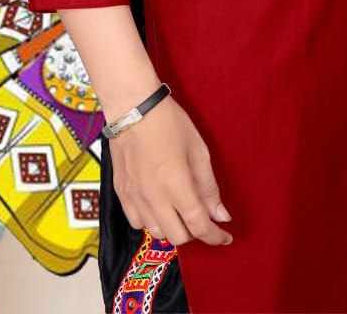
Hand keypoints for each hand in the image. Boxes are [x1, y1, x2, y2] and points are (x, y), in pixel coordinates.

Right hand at [109, 94, 231, 247]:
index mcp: (176, 185)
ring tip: (180, 209)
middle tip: (202, 217)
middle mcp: (153, 197)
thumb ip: (208, 187)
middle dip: (195, 232)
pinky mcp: (120, 194)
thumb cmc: (170, 123)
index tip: (225, 237)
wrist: (133, 109)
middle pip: (178, 237)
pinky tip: (159, 205)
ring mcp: (134, 198)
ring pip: (157, 233)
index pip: (198, 225)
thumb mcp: (198, 150)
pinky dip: (152, 222)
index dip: (214, 236)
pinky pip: (138, 223)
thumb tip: (221, 215)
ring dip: (173, 227)